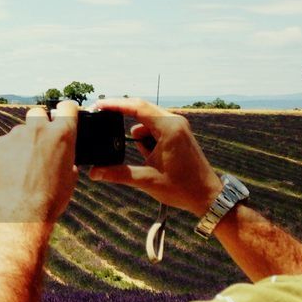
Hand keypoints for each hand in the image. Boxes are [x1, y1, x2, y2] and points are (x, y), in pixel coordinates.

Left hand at [0, 100, 78, 224]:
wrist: (24, 211)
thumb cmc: (52, 197)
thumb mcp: (71, 176)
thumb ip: (67, 157)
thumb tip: (63, 155)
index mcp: (63, 134)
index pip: (67, 107)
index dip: (65, 111)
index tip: (62, 115)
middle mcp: (40, 128)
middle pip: (38, 113)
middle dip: (39, 123)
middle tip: (40, 141)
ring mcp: (17, 134)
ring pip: (20, 130)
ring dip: (23, 141)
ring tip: (24, 164)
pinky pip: (6, 142)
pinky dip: (9, 152)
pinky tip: (12, 169)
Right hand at [88, 97, 221, 217]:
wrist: (207, 196)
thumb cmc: (182, 188)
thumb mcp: (146, 180)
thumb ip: (118, 173)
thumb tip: (94, 172)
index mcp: (169, 128)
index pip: (137, 107)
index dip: (115, 104)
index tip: (98, 104)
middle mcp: (175, 122)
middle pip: (141, 110)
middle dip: (121, 116)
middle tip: (102, 120)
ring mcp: (178, 127)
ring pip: (148, 122)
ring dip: (138, 136)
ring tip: (146, 160)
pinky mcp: (179, 134)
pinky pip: (156, 129)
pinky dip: (147, 140)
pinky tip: (150, 158)